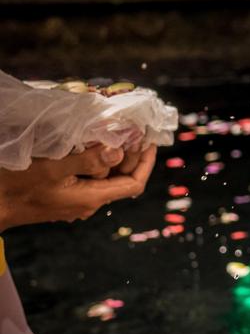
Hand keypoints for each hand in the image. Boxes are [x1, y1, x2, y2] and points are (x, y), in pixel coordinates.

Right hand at [0, 145, 156, 231]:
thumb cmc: (17, 186)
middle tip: (133, 130)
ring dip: (111, 156)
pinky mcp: (62, 195)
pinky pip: (87, 178)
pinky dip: (94, 161)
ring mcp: (75, 201)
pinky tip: (89, 144)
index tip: (149, 141)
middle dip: (130, 155)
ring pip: (104, 177)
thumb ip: (87, 160)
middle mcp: (87, 203)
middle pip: (120, 179)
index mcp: (91, 199)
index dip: (146, 163)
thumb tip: (118, 151)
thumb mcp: (52, 168)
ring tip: (114, 132)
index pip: (133, 184)